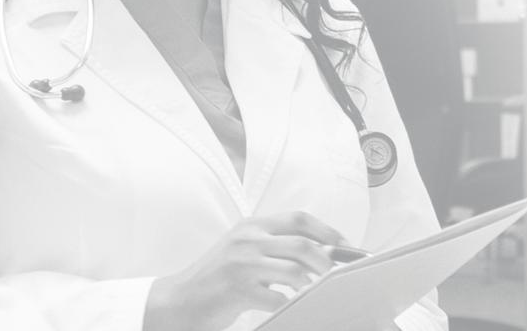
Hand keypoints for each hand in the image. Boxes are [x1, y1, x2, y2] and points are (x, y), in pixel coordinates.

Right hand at [144, 211, 344, 330]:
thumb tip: (321, 251)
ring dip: (314, 285)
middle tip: (339, 276)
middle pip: (303, 243)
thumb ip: (272, 245)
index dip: (329, 231)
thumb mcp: (241, 250)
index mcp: (250, 226)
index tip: (347, 247)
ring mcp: (241, 263)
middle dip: (329, 261)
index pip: (298, 218)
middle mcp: (246, 239)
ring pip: (296, 270)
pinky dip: (294, 305)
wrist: (178, 299)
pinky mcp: (238, 289)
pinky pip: (280, 298)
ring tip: (317, 292)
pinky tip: (295, 307)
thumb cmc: (215, 278)